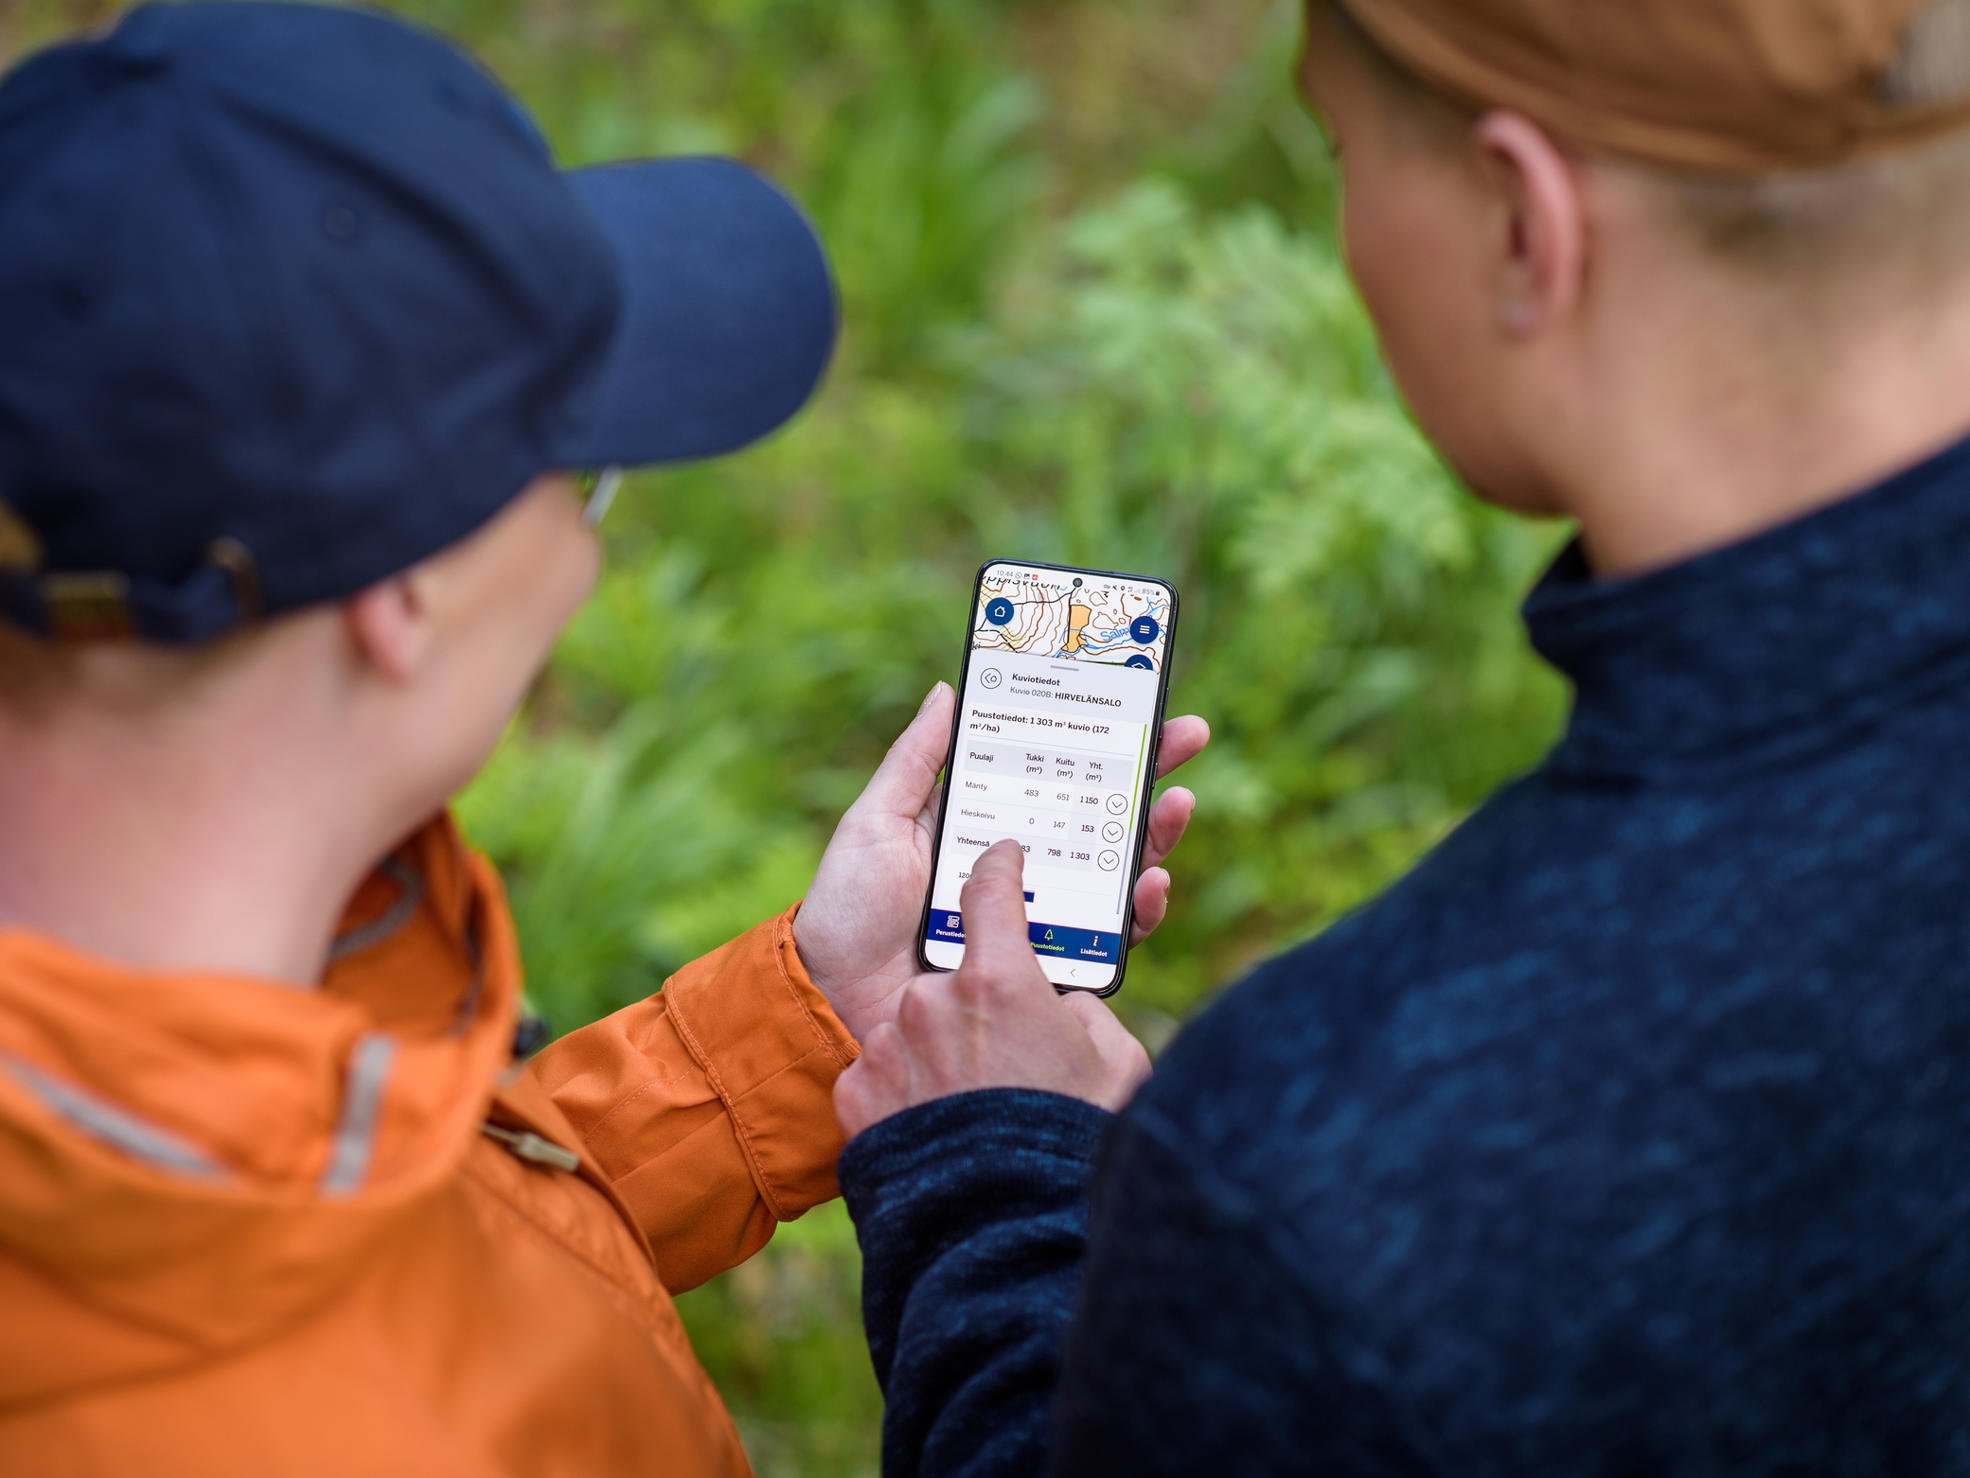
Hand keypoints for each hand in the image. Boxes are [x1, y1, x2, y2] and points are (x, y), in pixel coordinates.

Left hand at [794, 683, 1208, 1043]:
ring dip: (1153, 837)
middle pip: (1096, 816)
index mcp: (980, 826)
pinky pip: (1106, 939)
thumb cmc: (845, 911)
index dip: (1096, 741)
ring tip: (1173, 806)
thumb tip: (947, 690)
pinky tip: (1148, 884)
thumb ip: (915, 762)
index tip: (1139, 704)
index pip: (1051, 774)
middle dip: (1147, 775)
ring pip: (1111, 872)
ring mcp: (1035, 919)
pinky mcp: (1044, 970)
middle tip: (1186, 738)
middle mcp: (1017, 871)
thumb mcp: (876, 823)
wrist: (833, 1001)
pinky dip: (1137, 911)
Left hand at [834, 841, 1151, 1138]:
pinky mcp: (857, 1091)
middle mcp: (935, 1001)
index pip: (991, 890)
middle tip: (1008, 1050)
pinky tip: (939, 1123)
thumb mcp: (1113, 1065)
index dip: (999, 867)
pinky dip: (907, 1088)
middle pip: (958, 976)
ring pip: (919, 1026)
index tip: (1001, 858)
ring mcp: (889, 1045)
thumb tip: (1063, 1005)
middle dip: (982, 1004)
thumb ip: (1087, 1014)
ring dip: (943, 1050)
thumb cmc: (1067, 1143)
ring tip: (978, 1104)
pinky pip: (884, 1071)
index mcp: (1001, 980)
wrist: (998, 1235)